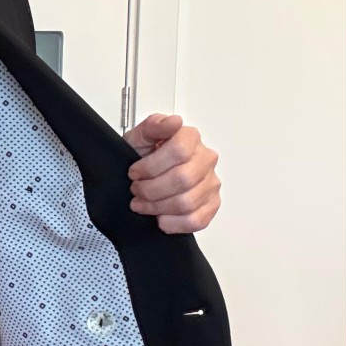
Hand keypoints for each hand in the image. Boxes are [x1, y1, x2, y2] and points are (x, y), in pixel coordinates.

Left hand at [122, 113, 221, 233]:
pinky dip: (173, 223)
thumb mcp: (139, 136)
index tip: (134, 172)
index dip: (151, 166)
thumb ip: (153, 126)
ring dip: (157, 207)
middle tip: (136, 190)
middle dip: (151, 190)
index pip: (179, 151)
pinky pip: (196, 220)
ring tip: (144, 203)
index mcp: (190, 138)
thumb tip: (172, 122)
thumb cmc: (143, 156)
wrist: (145, 174)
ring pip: (187, 203)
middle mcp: (205, 159)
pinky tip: (160, 216)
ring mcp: (211, 183)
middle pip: (182, 179)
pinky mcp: (211, 204)